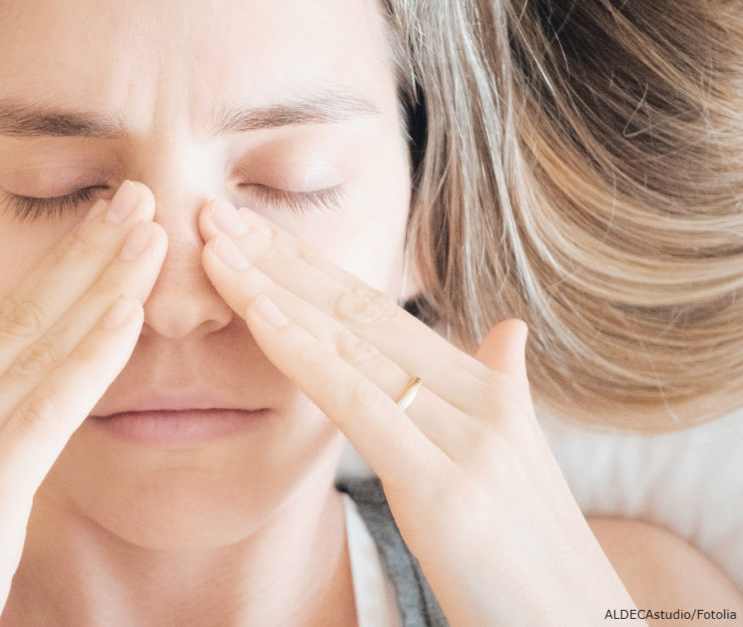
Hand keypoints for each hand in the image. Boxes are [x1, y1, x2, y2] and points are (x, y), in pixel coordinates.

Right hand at [0, 181, 166, 625]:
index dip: (53, 274)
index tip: (102, 227)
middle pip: (14, 323)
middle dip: (83, 256)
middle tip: (138, 197)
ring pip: (31, 355)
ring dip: (98, 288)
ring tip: (148, 235)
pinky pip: (39, 418)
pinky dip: (86, 361)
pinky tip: (127, 317)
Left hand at [199, 199, 643, 626]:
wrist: (584, 626)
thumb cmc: (535, 557)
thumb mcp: (518, 464)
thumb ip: (503, 390)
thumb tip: (505, 333)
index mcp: (489, 390)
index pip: (380, 312)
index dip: (312, 268)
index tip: (255, 234)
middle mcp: (480, 399)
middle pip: (358, 311)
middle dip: (280, 259)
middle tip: (213, 213)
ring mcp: (467, 440)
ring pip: (349, 343)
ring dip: (271, 289)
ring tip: (214, 247)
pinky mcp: (447, 490)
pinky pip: (357, 403)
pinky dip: (301, 353)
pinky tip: (256, 314)